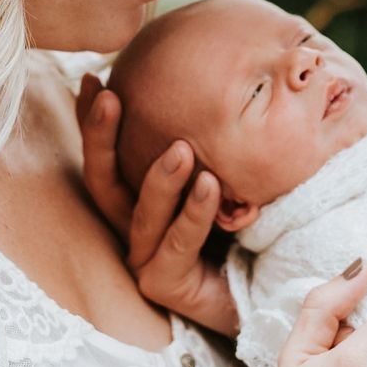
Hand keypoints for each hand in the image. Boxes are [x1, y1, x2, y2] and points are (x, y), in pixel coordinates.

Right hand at [77, 74, 237, 335]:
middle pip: (103, 183)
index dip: (94, 122)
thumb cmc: (250, 226)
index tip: (95, 79)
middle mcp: (134, 229)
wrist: (272, 287)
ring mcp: (145, 260)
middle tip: (112, 98)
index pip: (108, 158)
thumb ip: (210, 142)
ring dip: (160, 179)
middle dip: (102, 139)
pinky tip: (209, 185)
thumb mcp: (227, 175)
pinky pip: (178, 243)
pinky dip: (193, 214)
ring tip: (182, 148)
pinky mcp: (166, 285)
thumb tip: (217, 80)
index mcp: (139, 202)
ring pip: (140, 215)